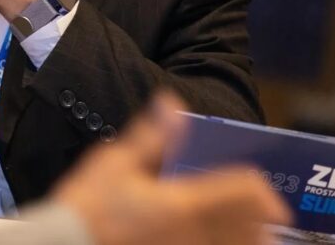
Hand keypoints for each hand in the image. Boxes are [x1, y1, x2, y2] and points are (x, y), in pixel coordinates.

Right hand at [50, 92, 291, 244]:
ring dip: (253, 238)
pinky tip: (221, 240)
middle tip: (268, 209)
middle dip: (264, 215)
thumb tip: (171, 103)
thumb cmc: (87, 207)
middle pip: (256, 227)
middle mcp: (197, 236)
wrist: (66, 244)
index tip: (254, 181)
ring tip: (254, 230)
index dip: (258, 184)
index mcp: (185, 203)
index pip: (246, 192)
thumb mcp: (113, 163)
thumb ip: (151, 136)